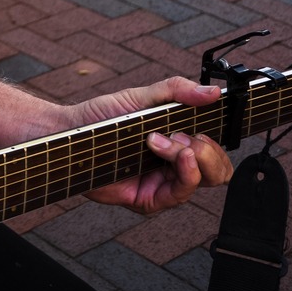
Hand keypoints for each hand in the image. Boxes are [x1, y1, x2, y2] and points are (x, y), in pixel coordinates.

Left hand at [68, 77, 231, 214]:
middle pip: (219, 170)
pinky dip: (186, 173)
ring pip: (204, 181)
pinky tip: (178, 155)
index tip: (211, 122)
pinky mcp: (149, 199)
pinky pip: (180, 195)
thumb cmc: (103, 118)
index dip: (220, 140)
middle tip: (185, 135)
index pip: (217, 151)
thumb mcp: (141, 97)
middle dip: (209, 150)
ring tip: (166, 141)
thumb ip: (176, 91)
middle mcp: (174, 166)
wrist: (71, 132)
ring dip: (193, 156)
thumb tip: (211, 93)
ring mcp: (163, 184)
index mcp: (178, 143)